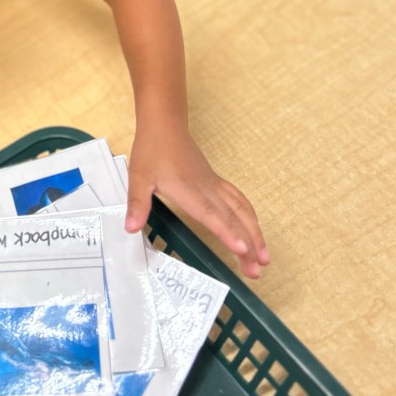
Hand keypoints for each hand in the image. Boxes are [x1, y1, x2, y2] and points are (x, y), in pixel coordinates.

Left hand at [125, 123, 269, 278]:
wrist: (164, 125)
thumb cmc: (152, 150)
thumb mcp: (138, 177)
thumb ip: (138, 203)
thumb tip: (131, 228)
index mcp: (189, 191)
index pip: (212, 215)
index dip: (228, 233)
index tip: (243, 250)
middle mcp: (207, 190)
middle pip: (233, 218)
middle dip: (249, 244)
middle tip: (257, 270)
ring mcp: (214, 185)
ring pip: (242, 210)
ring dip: (255, 233)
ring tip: (264, 257)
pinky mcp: (215, 182)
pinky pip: (239, 201)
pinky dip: (250, 217)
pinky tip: (254, 228)